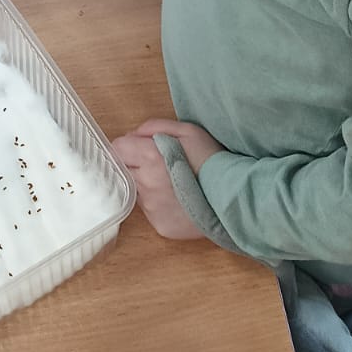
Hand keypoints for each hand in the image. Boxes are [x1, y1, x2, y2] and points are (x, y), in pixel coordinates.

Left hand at [110, 117, 223, 239]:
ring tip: (173, 183)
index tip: (140, 148)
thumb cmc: (212, 160)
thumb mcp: (188, 131)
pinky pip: (150, 210)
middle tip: (160, 165)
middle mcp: (146, 183)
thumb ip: (155, 127)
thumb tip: (133, 135)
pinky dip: (160, 203)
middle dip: (137, 165)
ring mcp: (151, 207)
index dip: (128, 146)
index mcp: (150, 157)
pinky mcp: (159, 224)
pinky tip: (179, 199)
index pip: (118, 148)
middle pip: (125, 170)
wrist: (234, 197)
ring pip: (137, 191)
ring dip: (148, 185)